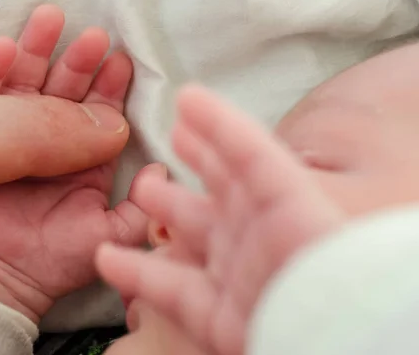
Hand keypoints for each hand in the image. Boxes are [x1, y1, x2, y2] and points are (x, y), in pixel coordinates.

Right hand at [0, 5, 160, 322]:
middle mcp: (50, 142)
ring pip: (25, 85)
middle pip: (64, 91)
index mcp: (84, 159)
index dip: (111, 87)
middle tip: (94, 38)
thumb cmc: (58, 260)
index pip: (99, 114)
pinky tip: (2, 48)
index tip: (121, 62)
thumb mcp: (112, 236)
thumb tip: (163, 168)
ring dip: (37, 53)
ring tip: (50, 21)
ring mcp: (11, 136)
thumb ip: (141, 206)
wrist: (0, 277)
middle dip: (79, 63)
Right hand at [96, 85, 344, 354]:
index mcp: (286, 206)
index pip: (245, 158)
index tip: (186, 101)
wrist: (324, 337)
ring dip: (163, 217)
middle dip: (198, 163)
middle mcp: (262, 240)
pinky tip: (107, 258)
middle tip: (170, 141)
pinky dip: (138, 275)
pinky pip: (174, 293)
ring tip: (140, 193)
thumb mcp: (289, 193)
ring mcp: (239, 278)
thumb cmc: (318, 267)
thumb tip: (195, 100)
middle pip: (221, 196)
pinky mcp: (219, 319)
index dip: (215, 127)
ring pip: (194, 241)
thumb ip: (246, 150)